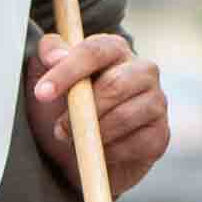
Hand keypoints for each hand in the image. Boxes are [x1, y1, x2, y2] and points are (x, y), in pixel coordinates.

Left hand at [30, 31, 170, 193]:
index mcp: (115, 48)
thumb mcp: (50, 76)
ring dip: (94, 133)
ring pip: (124, 116)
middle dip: (81, 110)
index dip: (66, 71)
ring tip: (75, 140)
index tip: (41, 93)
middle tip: (59, 128)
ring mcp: (156, 102)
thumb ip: (50, 53)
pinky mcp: (160, 135)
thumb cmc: (68, 104)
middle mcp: (143, 70)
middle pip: (114, 84)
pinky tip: (99, 151)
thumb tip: (55, 56)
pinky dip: (110, 152)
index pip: (94, 51)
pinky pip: (136, 144)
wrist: (85, 150)